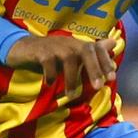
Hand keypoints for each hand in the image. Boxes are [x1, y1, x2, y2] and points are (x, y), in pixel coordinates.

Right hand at [4, 31, 118, 93]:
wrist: (24, 48)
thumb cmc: (53, 53)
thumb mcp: (73, 53)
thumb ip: (93, 51)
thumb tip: (114, 43)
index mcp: (78, 44)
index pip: (96, 49)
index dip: (105, 62)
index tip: (112, 78)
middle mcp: (69, 42)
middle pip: (86, 51)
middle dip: (94, 68)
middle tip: (98, 86)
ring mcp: (55, 45)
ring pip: (68, 58)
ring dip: (71, 78)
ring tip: (72, 95)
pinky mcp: (40, 51)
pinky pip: (48, 62)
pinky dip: (50, 74)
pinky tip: (49, 84)